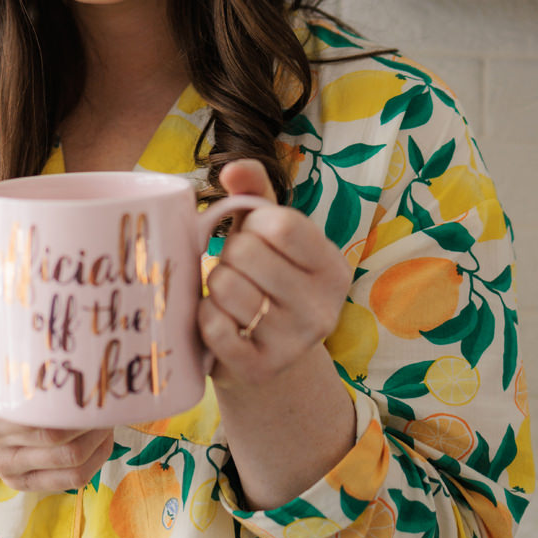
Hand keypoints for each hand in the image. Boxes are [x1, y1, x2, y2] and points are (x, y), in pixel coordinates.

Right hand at [0, 318, 116, 493]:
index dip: (76, 412)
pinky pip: (72, 482)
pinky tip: (104, 439)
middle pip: (61, 445)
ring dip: (101, 442)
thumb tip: (18, 294)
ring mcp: (9, 472)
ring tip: (112, 415)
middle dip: (96, 423)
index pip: (40, 424)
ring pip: (72, 466)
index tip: (95, 388)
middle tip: (113, 397)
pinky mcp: (24, 484)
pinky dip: (96, 461)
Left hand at [200, 159, 351, 399]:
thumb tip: (232, 168)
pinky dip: (205, 317)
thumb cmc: (263, 279)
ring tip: (230, 296)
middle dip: (229, 255)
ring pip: (225, 287)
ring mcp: (293, 343)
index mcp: (332, 267)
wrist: (264, 355)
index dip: (253, 223)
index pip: (280, 223)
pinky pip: (213, 326)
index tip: (255, 237)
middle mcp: (322, 308)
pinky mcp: (260, 369)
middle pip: (246, 253)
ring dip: (214, 286)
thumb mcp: (267, 233)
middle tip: (239, 271)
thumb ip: (254, 191)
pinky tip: (221, 321)